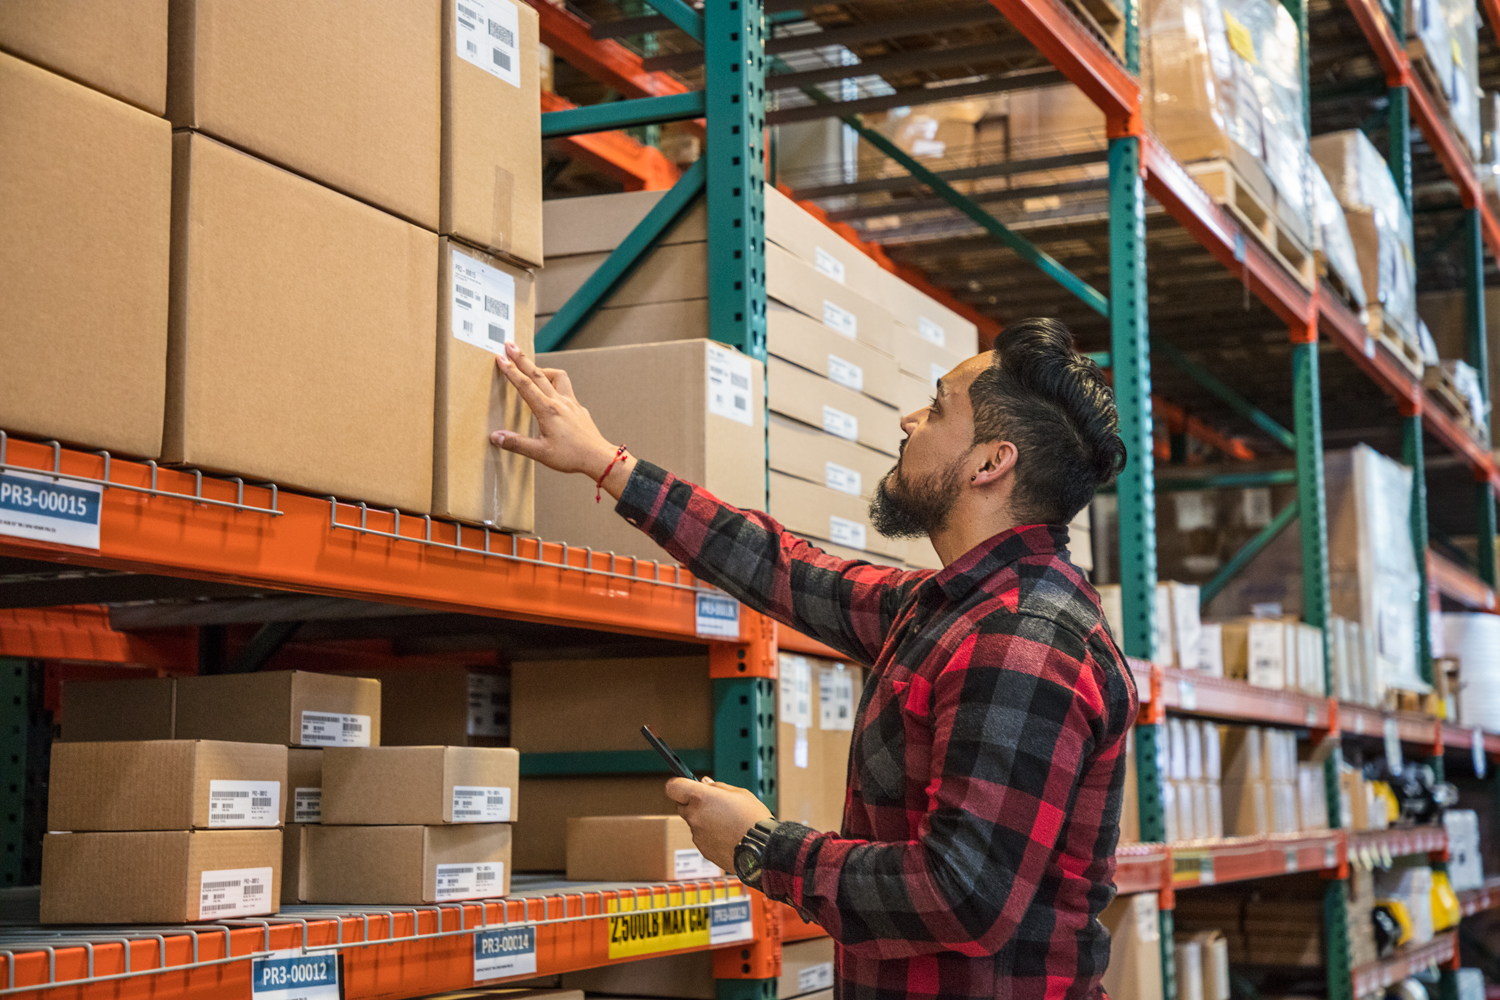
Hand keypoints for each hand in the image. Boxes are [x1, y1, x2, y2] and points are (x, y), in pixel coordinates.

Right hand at [490, 343, 633, 487]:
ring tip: (533, 369)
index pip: (525, 385)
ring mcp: (571, 403)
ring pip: (557, 376)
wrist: (598, 458)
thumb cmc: (572, 456)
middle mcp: (560, 402)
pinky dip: (556, 385)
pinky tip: (552, 394)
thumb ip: (516, 443)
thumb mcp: (540, 453)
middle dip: (522, 358)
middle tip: (510, 345)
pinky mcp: (579, 408)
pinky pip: (566, 390)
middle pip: (538, 373)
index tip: (500, 358)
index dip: (511, 370)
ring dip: (543, 369)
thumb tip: (496, 437)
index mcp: (547, 410)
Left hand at [665, 777, 772, 871]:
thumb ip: (717, 787)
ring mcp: (697, 835)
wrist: (761, 849)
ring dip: (704, 820)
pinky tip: (728, 835)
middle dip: (693, 803)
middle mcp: (694, 816)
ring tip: (727, 823)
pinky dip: (711, 835)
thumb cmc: (752, 819)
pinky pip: (702, 837)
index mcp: (701, 798)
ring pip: (694, 822)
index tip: (684, 785)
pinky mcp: (703, 849)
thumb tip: (704, 783)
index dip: (678, 784)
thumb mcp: (739, 793)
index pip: (673, 787)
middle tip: (713, 804)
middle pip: (682, 805)